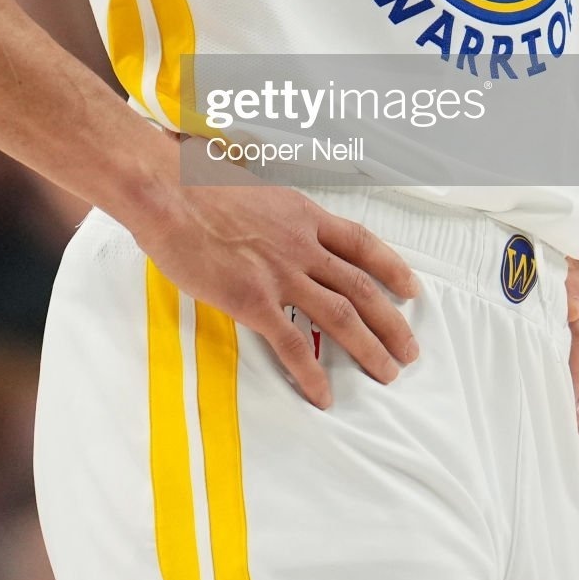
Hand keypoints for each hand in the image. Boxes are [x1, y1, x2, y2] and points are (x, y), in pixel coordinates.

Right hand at [124, 135, 419, 408]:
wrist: (168, 192)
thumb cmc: (197, 185)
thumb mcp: (253, 189)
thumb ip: (274, 213)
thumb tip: (274, 220)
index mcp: (303, 214)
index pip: (362, 243)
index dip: (392, 268)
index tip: (411, 289)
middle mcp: (302, 244)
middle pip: (362, 287)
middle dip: (392, 322)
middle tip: (409, 349)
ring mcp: (281, 274)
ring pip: (341, 317)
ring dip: (369, 348)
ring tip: (387, 373)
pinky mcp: (254, 300)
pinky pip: (292, 344)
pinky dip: (312, 373)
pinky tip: (323, 394)